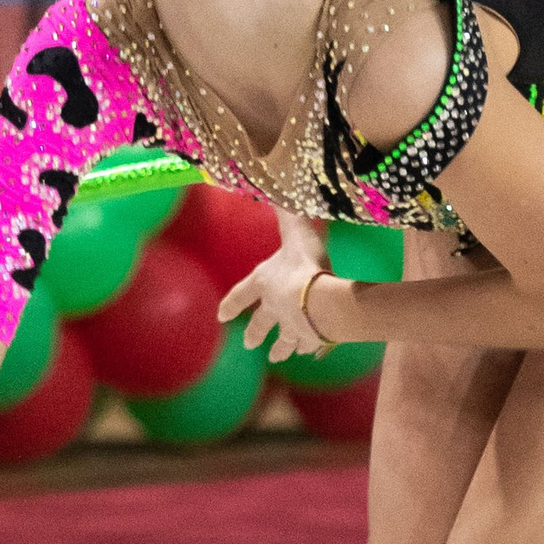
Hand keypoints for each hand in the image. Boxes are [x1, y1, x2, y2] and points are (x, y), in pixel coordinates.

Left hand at [219, 217, 333, 360]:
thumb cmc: (304, 263)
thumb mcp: (295, 231)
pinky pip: (310, 344)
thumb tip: (273, 186)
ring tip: (277, 356)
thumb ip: (287, 213)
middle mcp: (275, 308)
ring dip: (281, 348)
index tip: (221, 316)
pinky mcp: (314, 338)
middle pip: (261, 325)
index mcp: (264, 283)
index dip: (231, 303)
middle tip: (249, 345)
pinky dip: (309, 348)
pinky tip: (311, 352)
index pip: (241, 294)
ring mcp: (294, 326)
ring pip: (285, 341)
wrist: (321, 299)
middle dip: (255, 334)